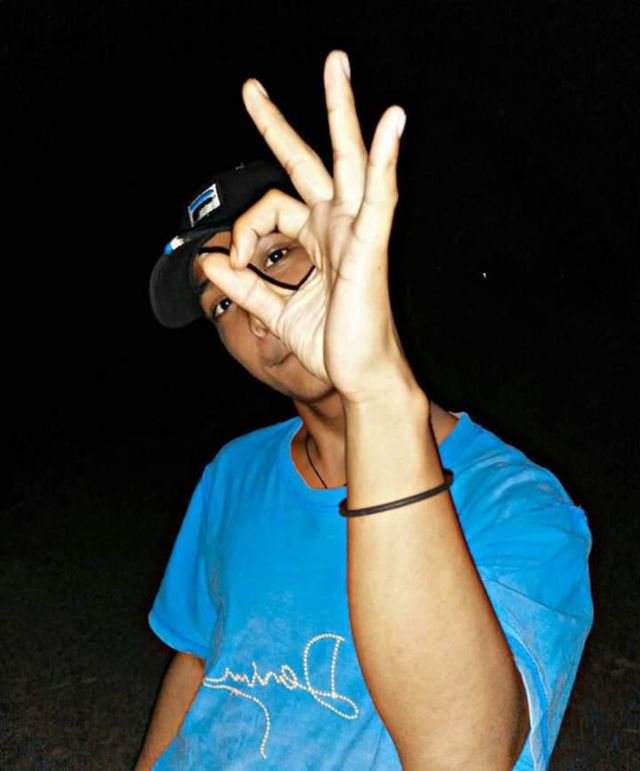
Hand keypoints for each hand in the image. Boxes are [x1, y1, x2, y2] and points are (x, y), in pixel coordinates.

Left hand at [201, 50, 416, 403]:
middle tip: (252, 86)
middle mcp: (338, 226)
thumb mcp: (273, 311)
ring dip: (343, 112)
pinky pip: (381, 196)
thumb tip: (207, 262)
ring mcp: (357, 232)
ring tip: (336, 65)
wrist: (357, 378)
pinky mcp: (371, 248)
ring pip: (351, 160)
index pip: (272, 204)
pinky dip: (386, 160)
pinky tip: (392, 124)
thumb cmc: (329, 343)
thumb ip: (243, 285)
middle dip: (285, 120)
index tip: (232, 259)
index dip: (244, 226)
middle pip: (314, 158)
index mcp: (318, 237)